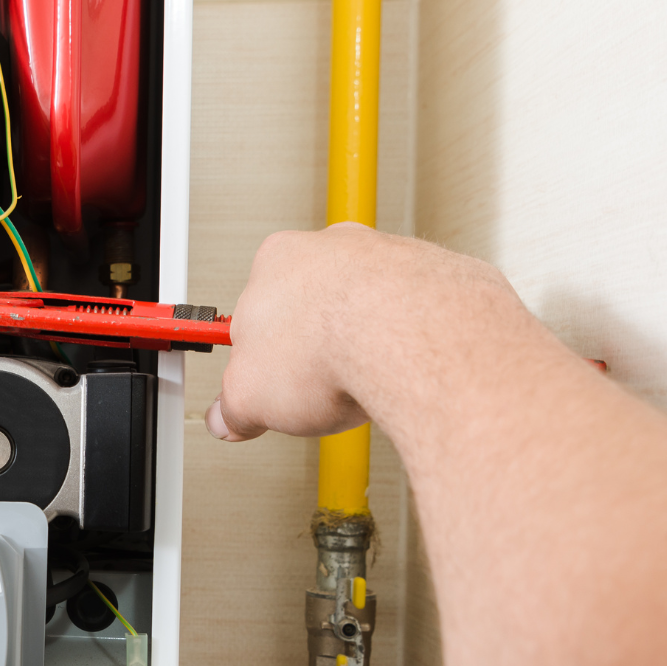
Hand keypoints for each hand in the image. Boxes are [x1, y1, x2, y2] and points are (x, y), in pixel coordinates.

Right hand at [205, 224, 520, 442]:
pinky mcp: (435, 276)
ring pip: (368, 303)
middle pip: (313, 302)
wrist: (412, 338)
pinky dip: (407, 341)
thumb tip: (230, 418)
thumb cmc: (334, 343)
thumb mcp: (249, 396)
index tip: (262, 378)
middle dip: (312, 343)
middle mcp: (333, 247)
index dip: (258, 354)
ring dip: (363, 340)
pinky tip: (398, 374)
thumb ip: (233, 407)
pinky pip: (414, 312)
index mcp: (276, 260)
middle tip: (313, 385)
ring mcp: (387, 256)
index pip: (254, 310)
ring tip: (359, 384)